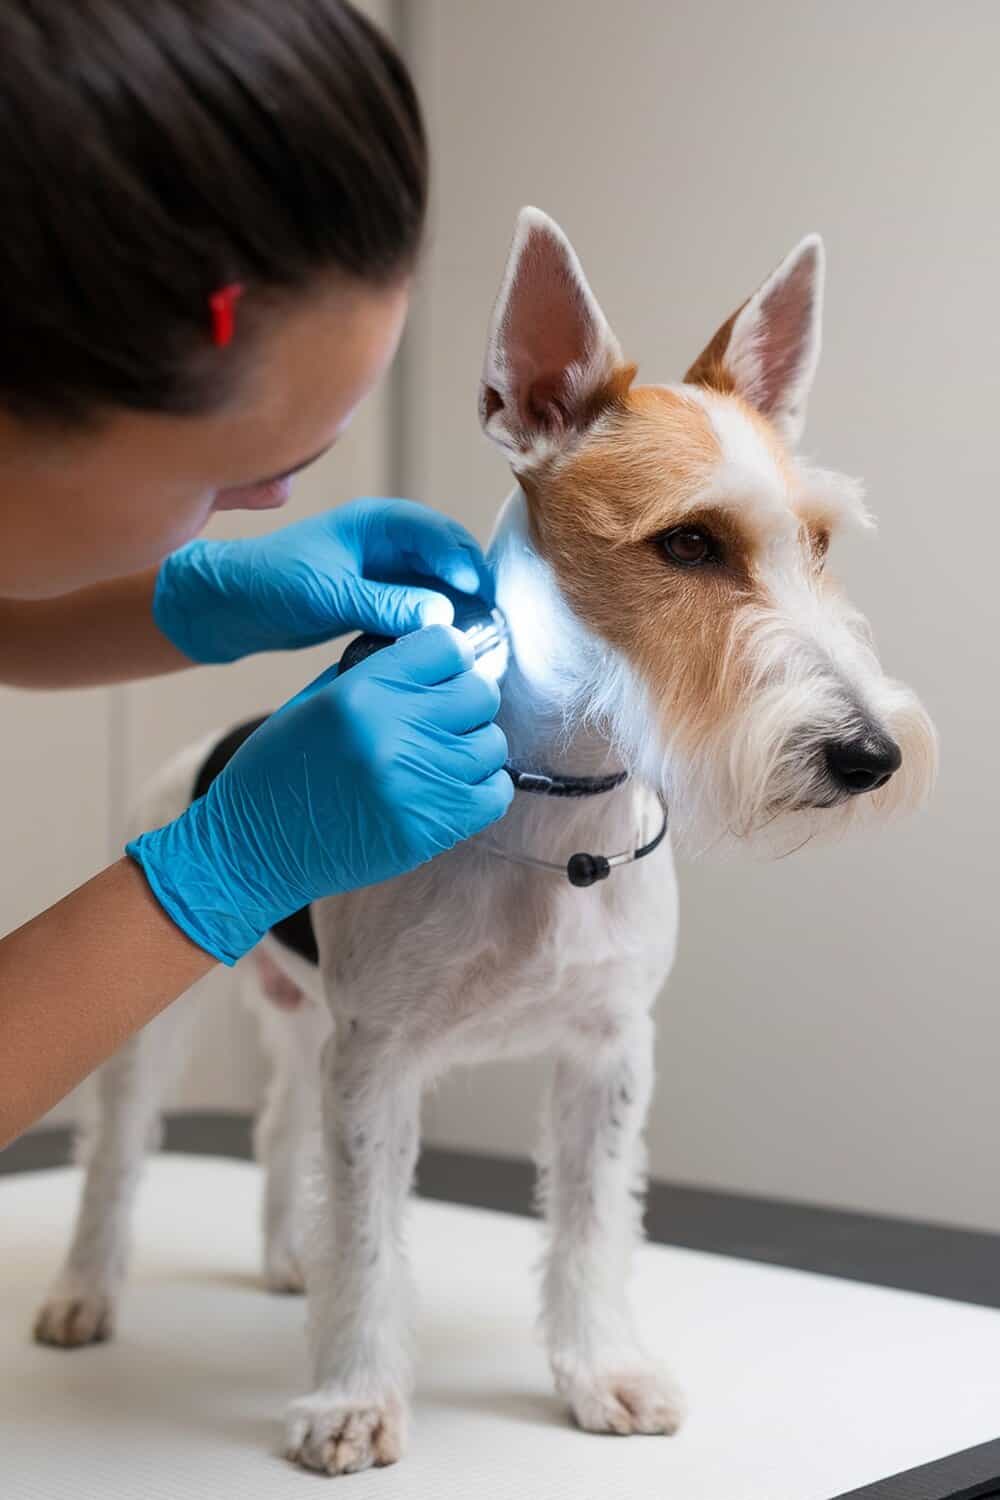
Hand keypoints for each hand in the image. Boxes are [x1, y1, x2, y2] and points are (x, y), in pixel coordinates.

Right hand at [126, 627, 511, 964]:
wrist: (252, 849)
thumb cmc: (277, 772)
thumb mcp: (313, 701)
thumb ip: (374, 672)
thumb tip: (431, 658)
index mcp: (363, 691)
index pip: (448, 645)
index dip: (449, 656)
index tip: (441, 673)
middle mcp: (395, 730)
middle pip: (480, 692)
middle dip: (465, 701)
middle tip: (443, 718)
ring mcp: (417, 782)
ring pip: (492, 743)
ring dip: (473, 746)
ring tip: (441, 756)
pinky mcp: (430, 828)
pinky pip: (495, 794)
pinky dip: (482, 788)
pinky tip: (451, 787)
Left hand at [153, 498, 491, 664]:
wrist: (225, 607)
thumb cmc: (268, 584)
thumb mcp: (329, 594)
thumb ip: (385, 604)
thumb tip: (443, 615)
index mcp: (376, 522)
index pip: (437, 533)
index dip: (461, 561)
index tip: (475, 593)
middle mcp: (386, 543)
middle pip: (446, 560)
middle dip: (469, 588)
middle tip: (487, 623)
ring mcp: (383, 573)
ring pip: (436, 587)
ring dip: (455, 610)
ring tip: (473, 641)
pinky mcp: (376, 602)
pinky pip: (417, 610)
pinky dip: (433, 627)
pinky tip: (443, 649)